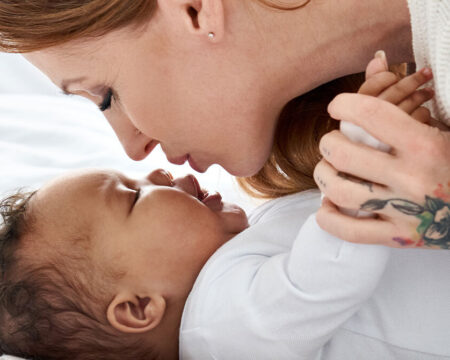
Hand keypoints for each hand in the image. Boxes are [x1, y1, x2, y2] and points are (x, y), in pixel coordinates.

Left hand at [314, 55, 449, 248]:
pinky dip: (330, 220)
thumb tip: (375, 59)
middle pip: (342, 153)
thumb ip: (406, 96)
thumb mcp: (446, 125)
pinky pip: (351, 233)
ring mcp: (405, 212)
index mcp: (426, 145)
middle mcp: (412, 178)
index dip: (343, 104)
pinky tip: (328, 207)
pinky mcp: (400, 237)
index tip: (338, 106)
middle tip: (333, 142)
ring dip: (323, 177)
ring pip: (340, 192)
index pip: (368, 113)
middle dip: (329, 142)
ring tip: (327, 170)